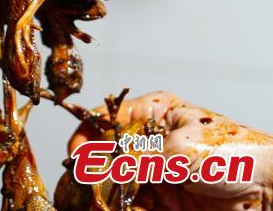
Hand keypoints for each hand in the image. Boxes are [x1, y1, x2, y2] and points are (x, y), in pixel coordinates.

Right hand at [69, 91, 272, 210]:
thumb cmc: (240, 154)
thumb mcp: (180, 151)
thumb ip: (134, 162)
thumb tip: (95, 172)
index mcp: (154, 115)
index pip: (105, 121)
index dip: (86, 137)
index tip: (76, 158)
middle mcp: (151, 144)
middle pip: (105, 158)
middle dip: (93, 177)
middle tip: (86, 193)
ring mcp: (156, 175)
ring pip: (115, 187)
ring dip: (107, 200)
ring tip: (102, 206)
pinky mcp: (165, 204)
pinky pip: (133, 208)